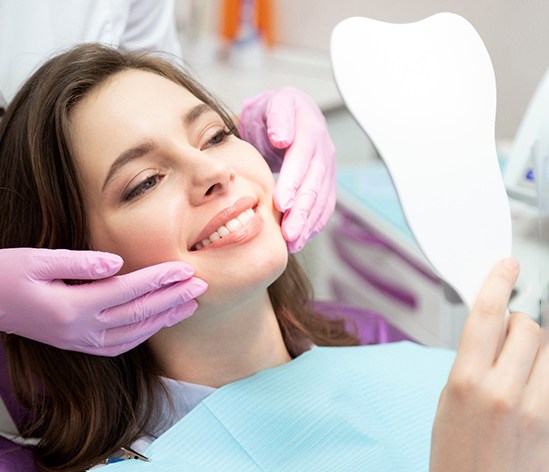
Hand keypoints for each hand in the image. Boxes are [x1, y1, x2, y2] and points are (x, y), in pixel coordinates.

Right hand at [0, 248, 206, 355]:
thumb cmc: (7, 275)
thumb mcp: (37, 260)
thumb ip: (80, 261)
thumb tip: (118, 263)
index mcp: (71, 306)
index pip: (129, 291)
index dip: (161, 279)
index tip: (186, 269)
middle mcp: (80, 329)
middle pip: (139, 313)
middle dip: (173, 299)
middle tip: (202, 286)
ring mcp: (80, 341)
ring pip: (134, 333)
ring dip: (165, 318)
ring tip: (191, 304)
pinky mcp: (79, 345)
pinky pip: (120, 345)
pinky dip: (145, 334)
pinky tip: (159, 323)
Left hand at [239, 87, 335, 252]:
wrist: (285, 116)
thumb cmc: (273, 112)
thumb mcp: (273, 104)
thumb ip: (279, 118)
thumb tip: (283, 139)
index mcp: (310, 130)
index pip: (303, 159)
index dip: (293, 182)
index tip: (282, 203)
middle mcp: (323, 151)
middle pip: (315, 184)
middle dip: (302, 211)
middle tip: (288, 233)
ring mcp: (327, 168)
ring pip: (321, 200)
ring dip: (308, 224)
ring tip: (293, 243)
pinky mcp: (325, 183)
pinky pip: (323, 207)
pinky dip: (313, 225)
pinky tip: (300, 240)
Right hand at [430, 258, 548, 471]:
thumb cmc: (456, 456)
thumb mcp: (448, 401)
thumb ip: (471, 361)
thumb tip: (492, 331)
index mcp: (466, 381)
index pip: (488, 315)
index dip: (497, 282)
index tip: (506, 266)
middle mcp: (504, 392)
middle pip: (528, 327)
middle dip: (519, 323)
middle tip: (508, 335)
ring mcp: (537, 409)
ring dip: (536, 348)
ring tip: (520, 369)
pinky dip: (546, 372)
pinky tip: (532, 387)